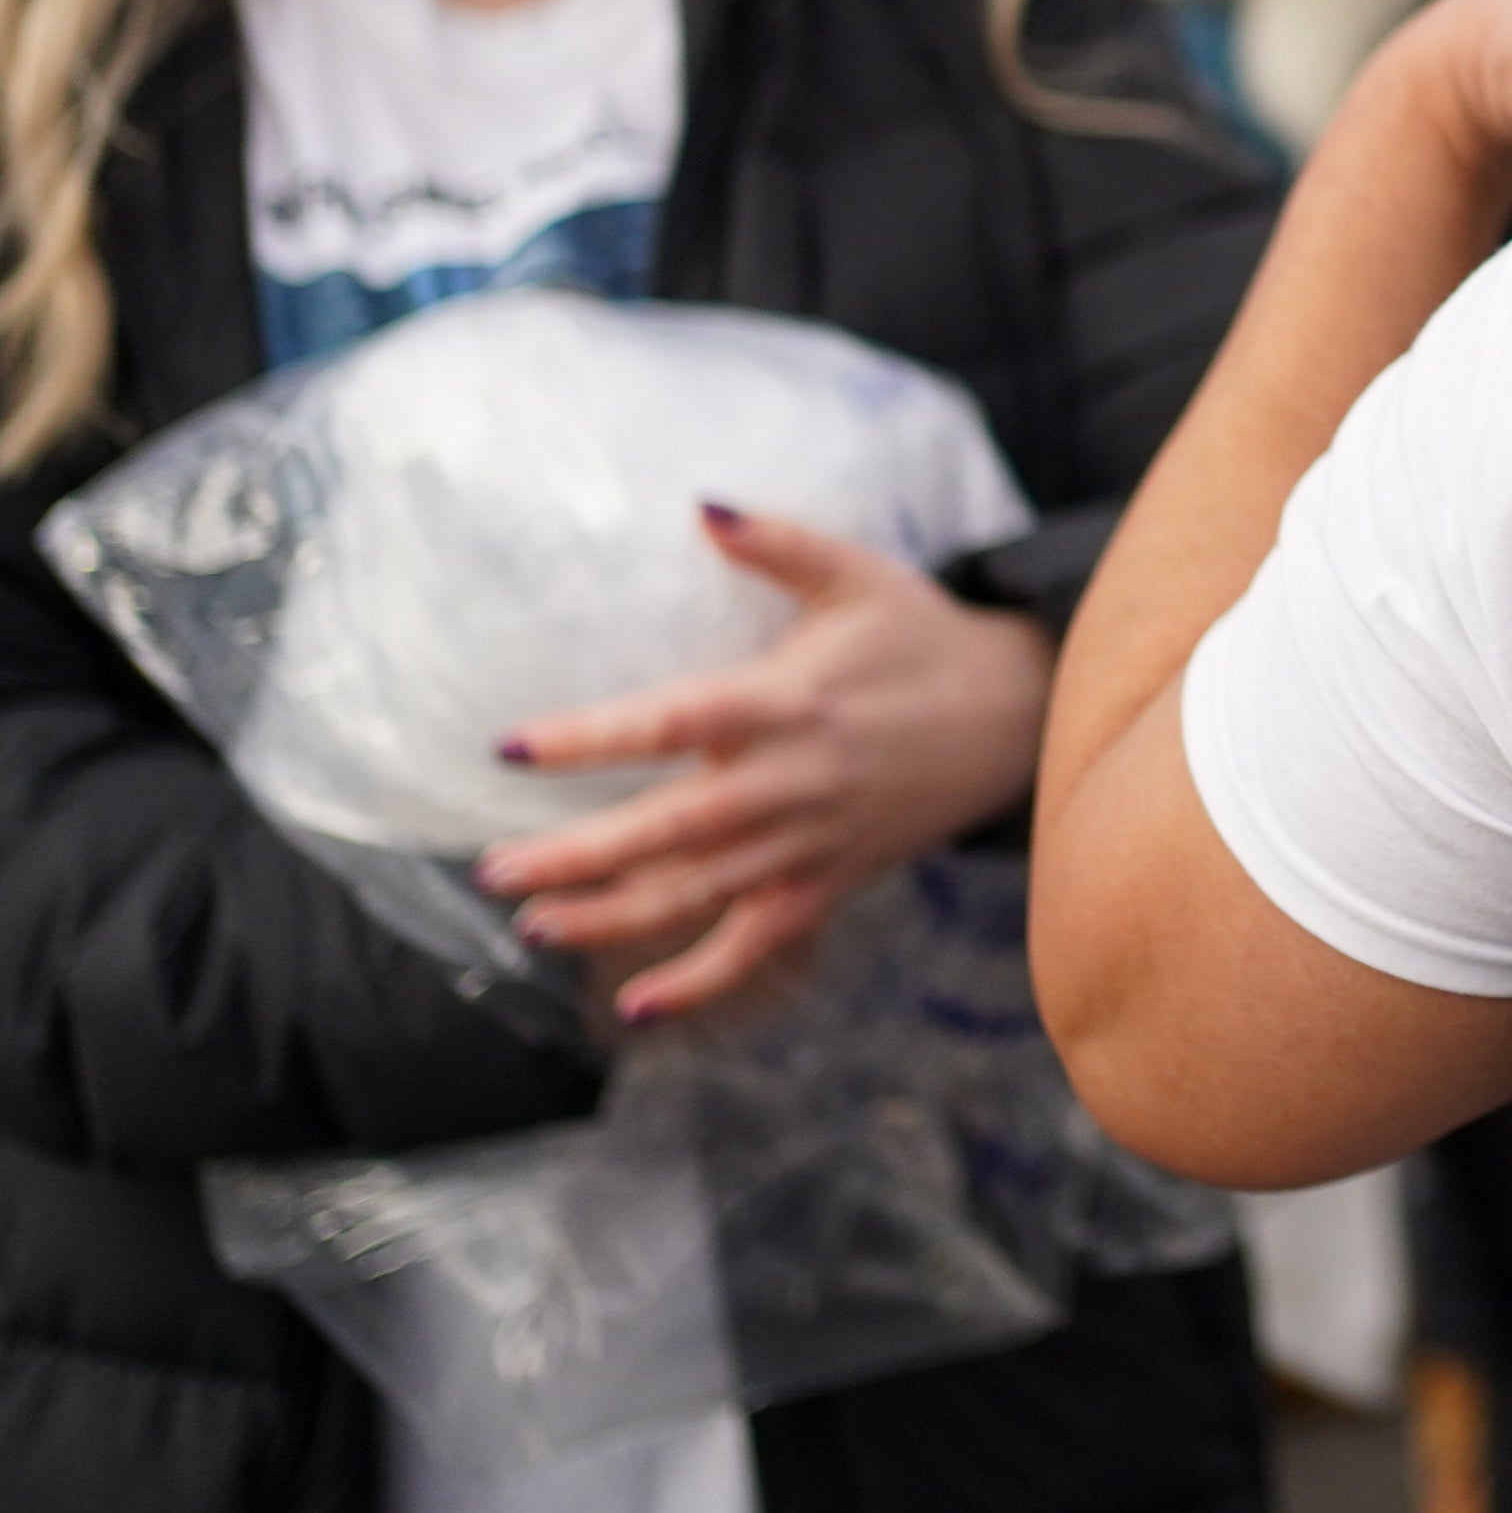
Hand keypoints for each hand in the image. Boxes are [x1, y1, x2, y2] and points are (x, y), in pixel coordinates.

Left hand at [481, 505, 1054, 1024]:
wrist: (1020, 713)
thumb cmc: (922, 635)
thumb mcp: (860, 574)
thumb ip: (778, 543)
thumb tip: (700, 506)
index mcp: (787, 701)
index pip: (671, 722)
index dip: (589, 739)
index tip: (511, 749)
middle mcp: (791, 781)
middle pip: (668, 831)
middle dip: (575, 856)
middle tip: (491, 870)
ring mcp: (810, 842)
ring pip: (698, 896)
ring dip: (611, 918)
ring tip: (533, 923)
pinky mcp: (830, 882)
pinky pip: (759, 945)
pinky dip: (700, 983)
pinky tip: (634, 1006)